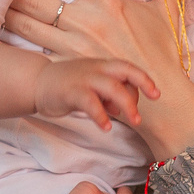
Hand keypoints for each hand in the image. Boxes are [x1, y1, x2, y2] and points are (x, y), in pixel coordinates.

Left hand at [3, 0, 193, 161]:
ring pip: (28, 23)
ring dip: (8, 10)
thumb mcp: (166, 11)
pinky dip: (17, 39)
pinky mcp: (66, 65)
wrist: (158, 94)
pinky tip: (2, 32)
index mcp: (106, 0)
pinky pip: (34, 49)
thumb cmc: (162, 51)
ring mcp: (72, 44)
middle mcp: (84, 20)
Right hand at [35, 57, 155, 129]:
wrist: (37, 81)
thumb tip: (123, 108)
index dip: (144, 80)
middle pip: (125, 73)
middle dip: (141, 88)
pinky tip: (106, 127)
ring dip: (126, 105)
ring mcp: (84, 79)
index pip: (129, 69)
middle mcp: (97, 69)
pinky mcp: (71, 92)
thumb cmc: (69, 85)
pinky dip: (101, 115)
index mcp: (103, 66)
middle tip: (145, 112)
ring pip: (112, 87)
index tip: (156, 94)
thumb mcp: (93, 86)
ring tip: (134, 121)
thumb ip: (110, 95)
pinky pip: (90, 102)